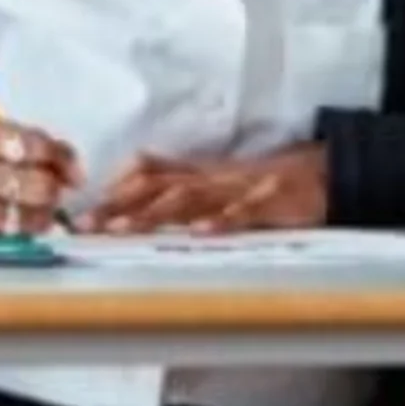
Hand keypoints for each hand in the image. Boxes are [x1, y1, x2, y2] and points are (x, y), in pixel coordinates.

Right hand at [0, 114, 84, 235]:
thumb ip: (29, 142)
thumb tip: (73, 172)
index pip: (28, 144)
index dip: (61, 159)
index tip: (73, 173)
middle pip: (32, 185)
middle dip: (52, 191)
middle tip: (54, 194)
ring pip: (22, 218)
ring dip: (41, 218)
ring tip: (37, 213)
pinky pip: (3, 241)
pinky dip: (20, 237)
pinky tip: (19, 229)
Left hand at [78, 143, 329, 234]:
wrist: (326, 172)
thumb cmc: (265, 185)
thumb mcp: (217, 187)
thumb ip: (178, 192)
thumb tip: (130, 203)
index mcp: (197, 175)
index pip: (145, 175)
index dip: (111, 190)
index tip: (78, 212)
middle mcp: (211, 178)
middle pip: (156, 186)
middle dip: (117, 205)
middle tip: (85, 226)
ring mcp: (240, 187)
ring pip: (191, 197)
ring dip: (154, 213)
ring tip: (123, 228)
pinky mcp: (273, 201)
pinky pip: (245, 211)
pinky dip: (223, 221)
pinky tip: (201, 233)